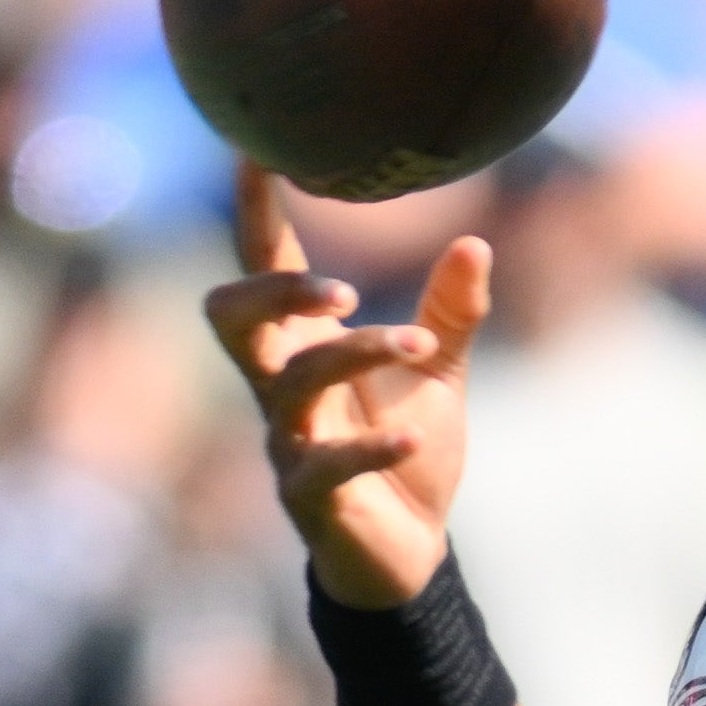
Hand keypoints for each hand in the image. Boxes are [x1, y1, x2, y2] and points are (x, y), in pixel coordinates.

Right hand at [204, 165, 484, 611]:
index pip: (265, 266)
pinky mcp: (310, 499)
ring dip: (355, 355)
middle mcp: (279, 388)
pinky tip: (410, 438)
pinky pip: (323, 466)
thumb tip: (474, 243)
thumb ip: (449, 314)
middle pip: (230, 316)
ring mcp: (288, 443)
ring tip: (418, 345)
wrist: (410, 558)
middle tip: (340, 287)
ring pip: (287, 382)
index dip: (254, 211)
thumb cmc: (408, 456)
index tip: (255, 147)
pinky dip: (369, 448)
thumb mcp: (437, 376)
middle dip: (272, 291)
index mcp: (303, 348)